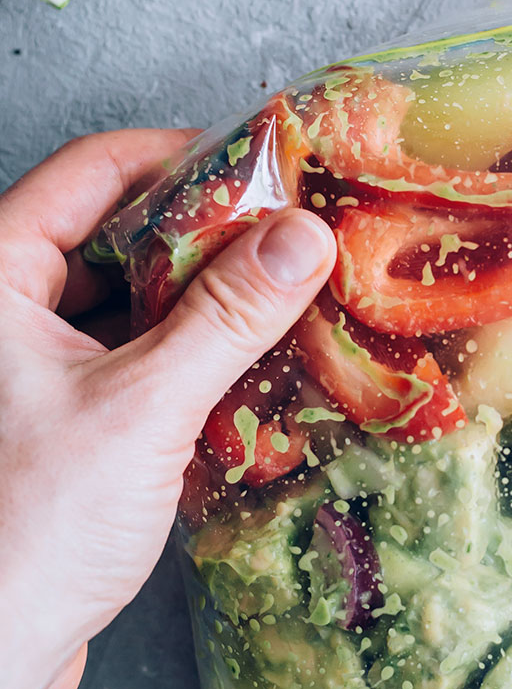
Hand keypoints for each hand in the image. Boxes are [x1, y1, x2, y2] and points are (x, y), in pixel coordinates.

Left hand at [0, 130, 335, 688]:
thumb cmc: (29, 531)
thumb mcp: (144, 407)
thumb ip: (227, 317)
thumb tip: (303, 236)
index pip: (90, 173)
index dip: (181, 157)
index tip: (266, 164)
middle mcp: (3, 318)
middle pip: (116, 238)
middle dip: (208, 238)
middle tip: (296, 238)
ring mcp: (30, 375)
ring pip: (130, 308)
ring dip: (206, 308)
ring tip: (291, 305)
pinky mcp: (58, 430)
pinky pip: (133, 369)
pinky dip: (190, 367)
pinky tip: (255, 377)